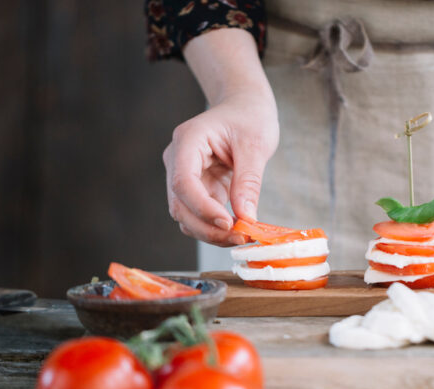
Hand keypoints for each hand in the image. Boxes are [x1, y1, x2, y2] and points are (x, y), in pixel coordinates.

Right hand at [164, 28, 277, 245]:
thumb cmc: (250, 116)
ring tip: (242, 236)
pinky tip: (238, 230)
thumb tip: (246, 217)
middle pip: (180, 204)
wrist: (244, 106)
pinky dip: (215, 227)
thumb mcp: (256, 144)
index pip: (183, 182)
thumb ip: (248, 181)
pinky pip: (199, 214)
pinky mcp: (196, 187)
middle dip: (208, 227)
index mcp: (188, 140)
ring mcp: (184, 175)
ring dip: (211, 232)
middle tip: (241, 238)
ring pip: (186, 215)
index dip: (203, 208)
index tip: (229, 223)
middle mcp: (178, 159)